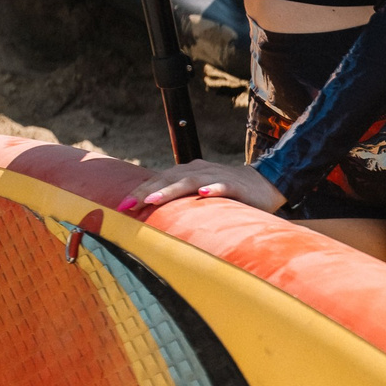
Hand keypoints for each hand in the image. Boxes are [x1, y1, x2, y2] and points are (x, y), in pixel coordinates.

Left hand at [118, 160, 283, 213]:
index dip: (141, 190)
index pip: (160, 179)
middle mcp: (199, 170)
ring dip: (171, 189)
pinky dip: (214, 189)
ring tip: (153, 199)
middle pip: (169, 178)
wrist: (264, 183)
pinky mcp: (237, 185)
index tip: (121, 206)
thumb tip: (152, 215)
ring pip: (191, 181)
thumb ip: (180, 200)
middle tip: (128, 204)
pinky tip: (204, 194)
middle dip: (147, 190)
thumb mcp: (199, 194)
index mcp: (188, 172)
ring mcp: (218, 176)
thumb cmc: (226, 192)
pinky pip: (224, 186)